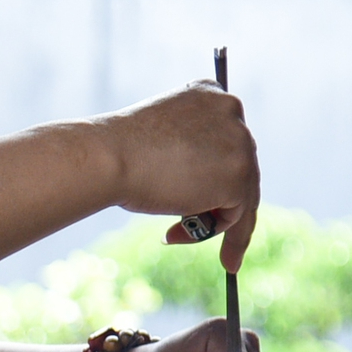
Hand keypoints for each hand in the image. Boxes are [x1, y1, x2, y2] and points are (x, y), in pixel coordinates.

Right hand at [97, 81, 260, 270]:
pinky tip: (227, 260)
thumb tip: (202, 185)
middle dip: (212, 200)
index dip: (212, 172)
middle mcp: (231, 110)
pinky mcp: (239, 175)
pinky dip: (236, 241)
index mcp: (209, 92)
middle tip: (185, 223)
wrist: (110, 157)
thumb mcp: (158, 139)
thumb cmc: (119, 152)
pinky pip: (242, 216)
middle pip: (237, 167)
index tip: (199, 195)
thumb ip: (186, 150)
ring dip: (216, 221)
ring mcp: (240, 142)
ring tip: (183, 236)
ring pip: (241, 193)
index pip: (224, 139)